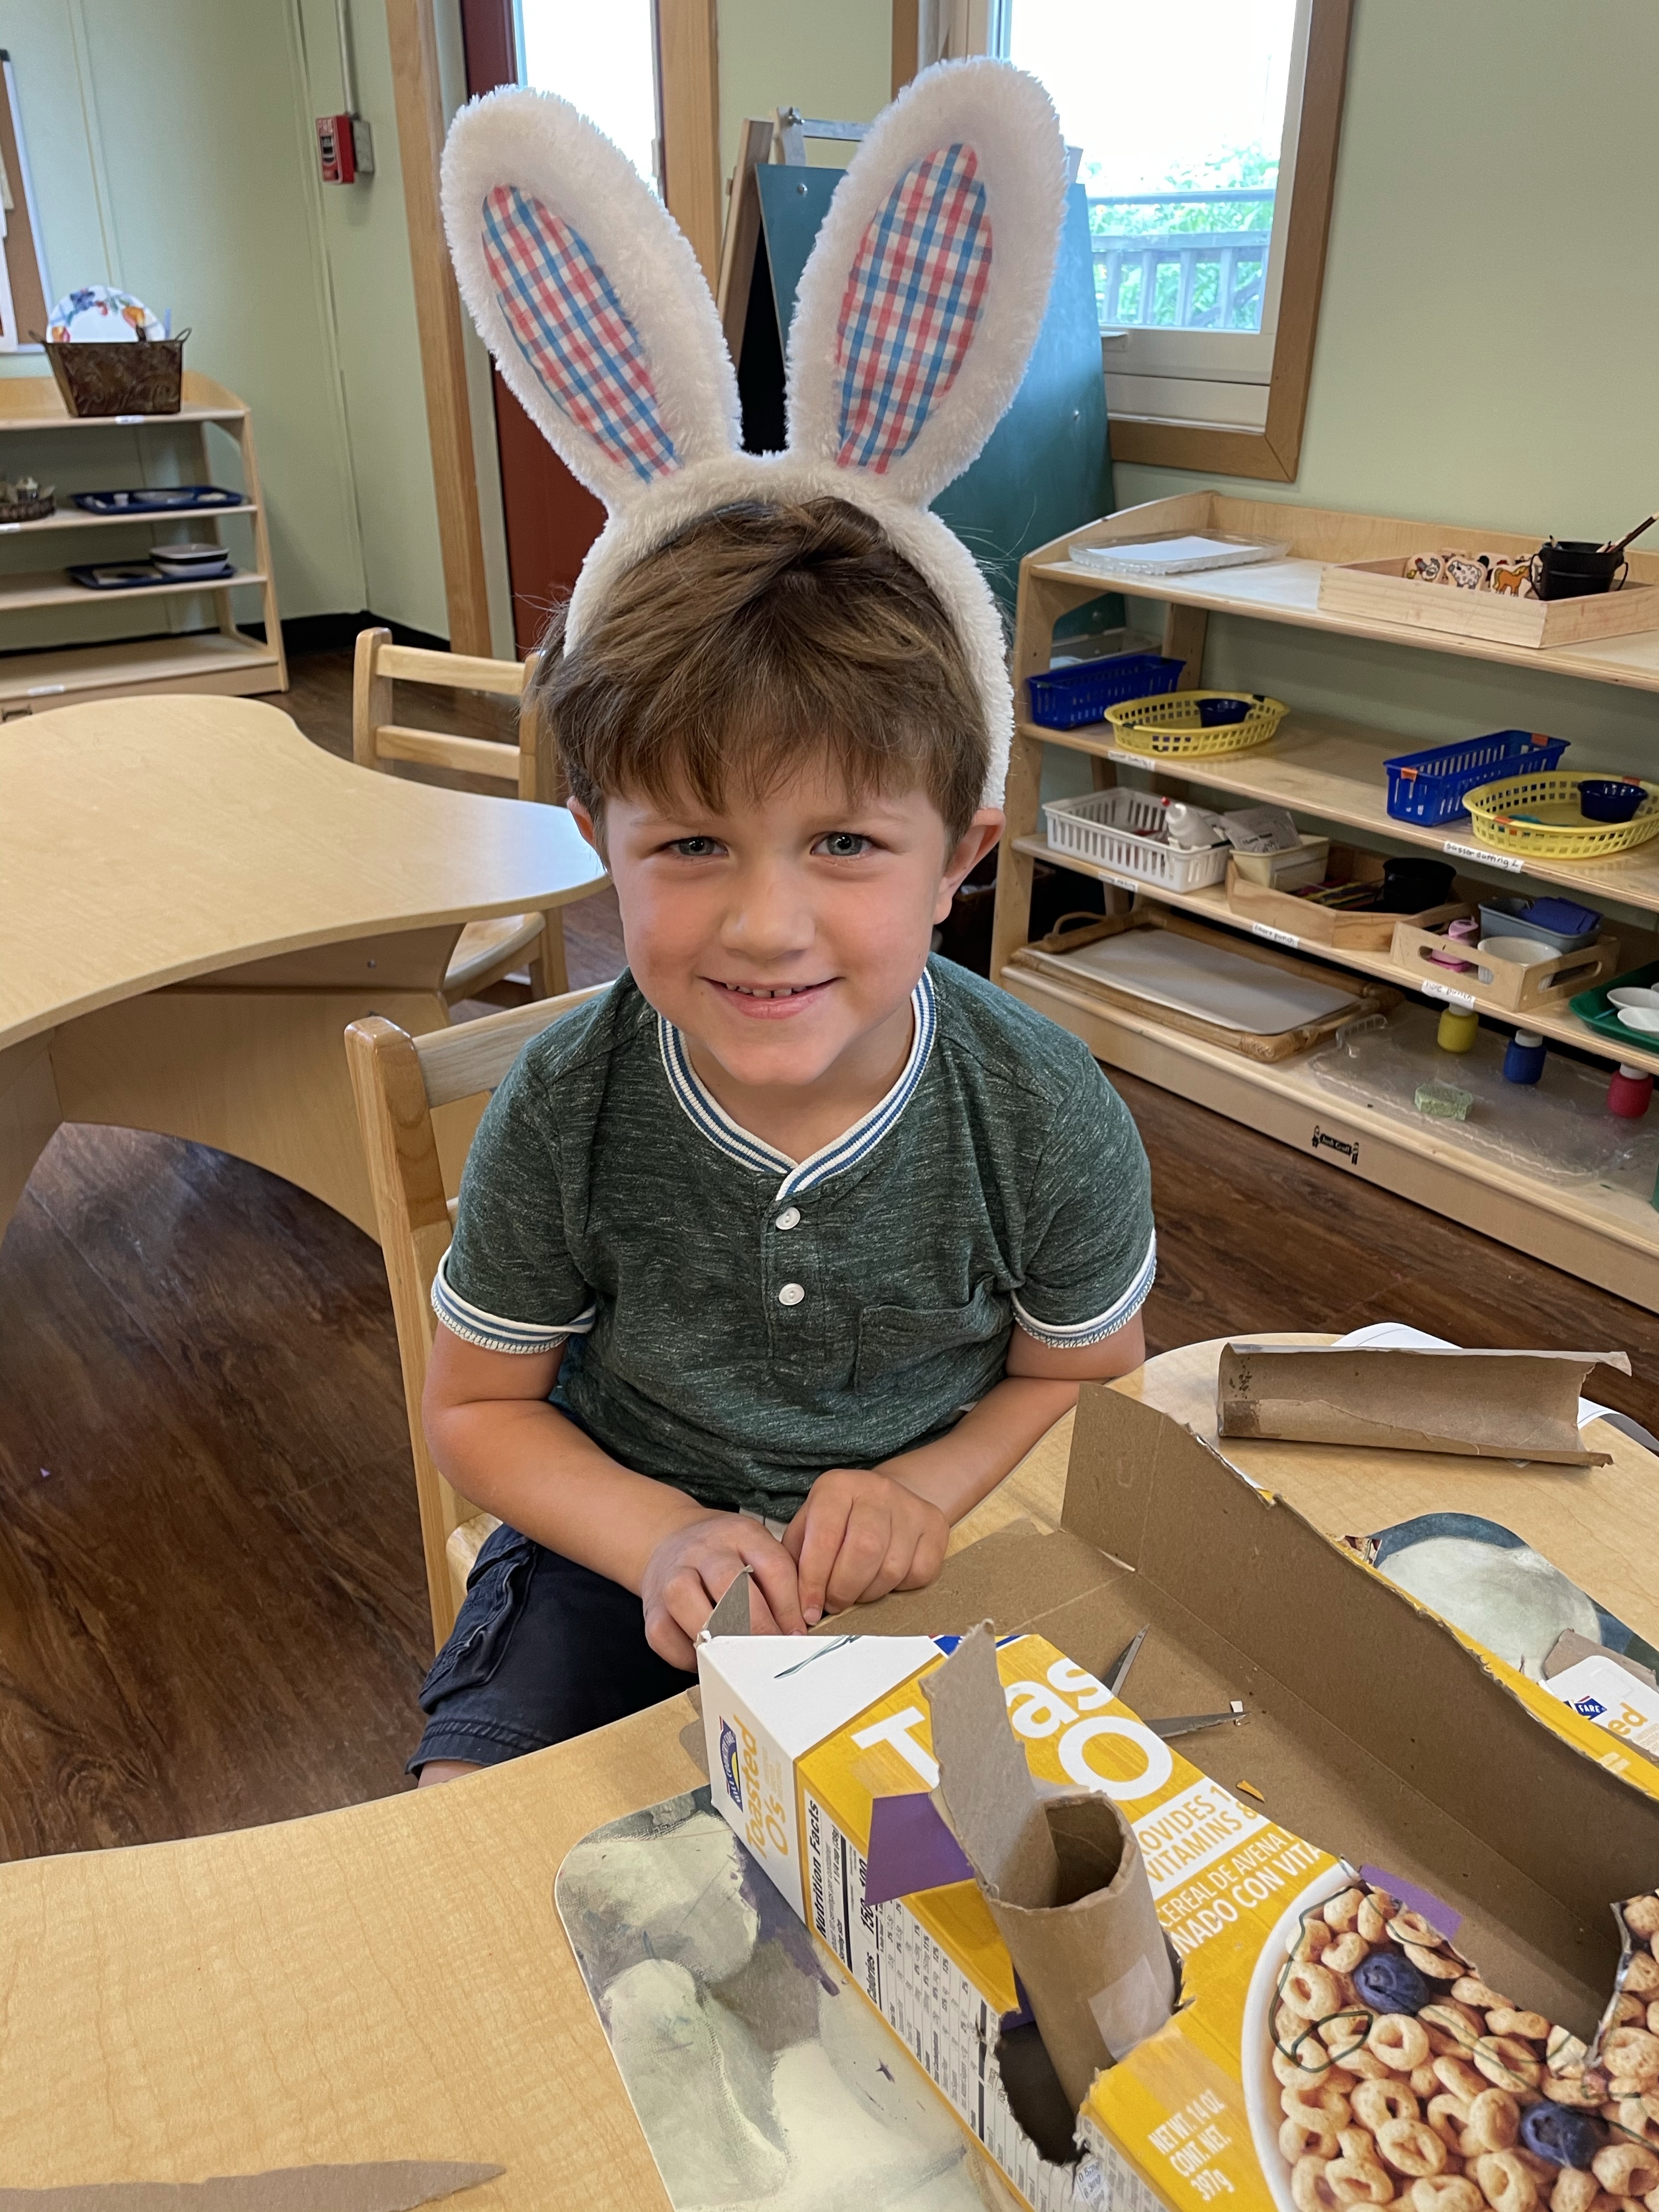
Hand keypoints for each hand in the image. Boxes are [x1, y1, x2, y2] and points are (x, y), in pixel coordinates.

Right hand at [640, 1512, 807, 1668]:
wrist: (669, 1537)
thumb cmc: (723, 1552)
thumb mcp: (757, 1548)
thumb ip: (780, 1581)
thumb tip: (799, 1628)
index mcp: (740, 1534)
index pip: (772, 1566)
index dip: (789, 1605)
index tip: (798, 1633)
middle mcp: (704, 1551)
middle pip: (730, 1584)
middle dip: (757, 1624)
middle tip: (772, 1651)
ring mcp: (673, 1576)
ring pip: (686, 1602)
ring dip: (715, 1635)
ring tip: (738, 1656)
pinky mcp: (652, 1606)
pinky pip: (663, 1634)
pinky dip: (685, 1654)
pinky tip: (706, 1657)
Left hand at [783, 1469, 948, 1624]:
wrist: (885, 1500)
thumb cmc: (838, 1523)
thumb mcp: (807, 1530)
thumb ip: (796, 1562)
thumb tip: (793, 1606)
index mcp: (837, 1487)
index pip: (825, 1538)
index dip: (814, 1582)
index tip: (809, 1609)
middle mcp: (876, 1490)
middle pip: (864, 1551)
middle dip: (844, 1589)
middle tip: (834, 1604)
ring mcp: (910, 1506)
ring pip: (891, 1568)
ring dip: (869, 1594)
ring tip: (856, 1593)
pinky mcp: (935, 1525)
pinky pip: (919, 1573)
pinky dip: (899, 1589)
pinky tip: (883, 1581)